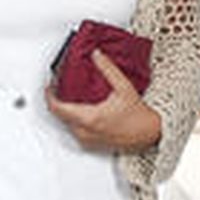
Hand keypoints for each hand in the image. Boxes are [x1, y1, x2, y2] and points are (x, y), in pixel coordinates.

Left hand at [46, 48, 161, 151]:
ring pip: (65, 124)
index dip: (49, 95)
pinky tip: (79, 109)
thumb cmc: (139, 116)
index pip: (58, 108)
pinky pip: (74, 131)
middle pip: (59, 116)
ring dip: (64, 110)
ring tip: (69, 95)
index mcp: (90, 118)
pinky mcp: (90, 144)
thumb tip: (96, 55)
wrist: (150, 134)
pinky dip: (72, 119)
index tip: (49, 85)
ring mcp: (87, 140)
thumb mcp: (123, 87)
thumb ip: (107, 69)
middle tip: (58, 87)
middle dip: (56, 100)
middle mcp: (85, 132)